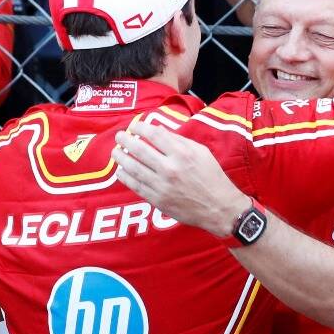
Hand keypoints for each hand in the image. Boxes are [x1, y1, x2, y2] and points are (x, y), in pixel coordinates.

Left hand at [112, 123, 248, 236]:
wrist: (218, 207)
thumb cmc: (212, 177)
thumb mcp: (201, 152)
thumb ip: (179, 141)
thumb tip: (158, 131)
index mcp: (182, 153)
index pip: (154, 134)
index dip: (140, 127)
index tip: (135, 126)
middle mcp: (170, 168)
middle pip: (139, 149)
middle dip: (125, 140)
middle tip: (119, 136)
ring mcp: (162, 185)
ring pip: (134, 168)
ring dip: (121, 158)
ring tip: (115, 152)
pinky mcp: (157, 200)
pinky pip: (136, 186)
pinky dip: (125, 177)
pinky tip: (121, 171)